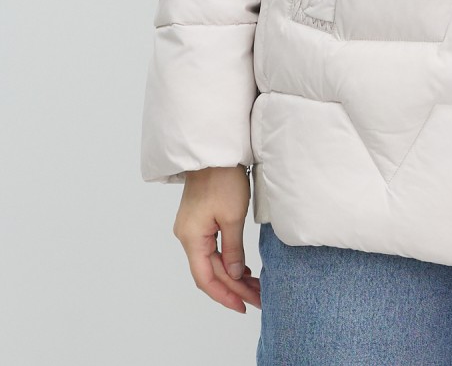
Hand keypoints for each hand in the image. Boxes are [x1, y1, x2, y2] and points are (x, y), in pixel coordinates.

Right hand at [172, 166, 260, 312]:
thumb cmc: (223, 179)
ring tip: (255, 287)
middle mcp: (187, 236)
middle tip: (258, 298)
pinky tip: (242, 267)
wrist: (215, 151)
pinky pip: (212, 248)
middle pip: (210, 271)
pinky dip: (228, 260)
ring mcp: (192, 228)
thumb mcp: (232, 216)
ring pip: (212, 261)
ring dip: (232, 274)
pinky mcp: (200, 220)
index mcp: (191, 237)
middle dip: (233, 287)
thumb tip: (233, 275)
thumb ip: (232, 249)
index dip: (224, 295)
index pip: (205, 278)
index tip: (243, 306)